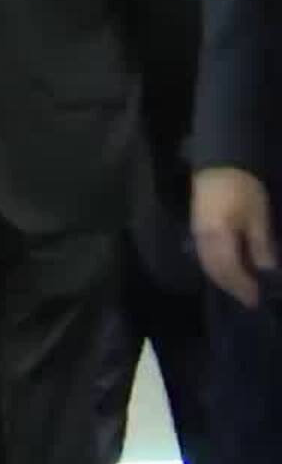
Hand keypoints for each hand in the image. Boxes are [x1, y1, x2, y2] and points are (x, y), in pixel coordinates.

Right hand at [192, 166, 275, 308]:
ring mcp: (197, 234)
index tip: (256, 299)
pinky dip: (217, 267)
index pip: (230, 270)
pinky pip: (205, 255)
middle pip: (215, 271)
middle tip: (248, 299)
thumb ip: (260, 246)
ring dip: (223, 279)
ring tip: (240, 287)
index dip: (242, 286)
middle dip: (232, 287)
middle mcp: (203, 240)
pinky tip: (229, 268)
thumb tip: (266, 270)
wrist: (220, 165)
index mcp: (218, 237)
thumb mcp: (258, 217)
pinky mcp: (198, 228)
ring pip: (208, 264)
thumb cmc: (243, 190)